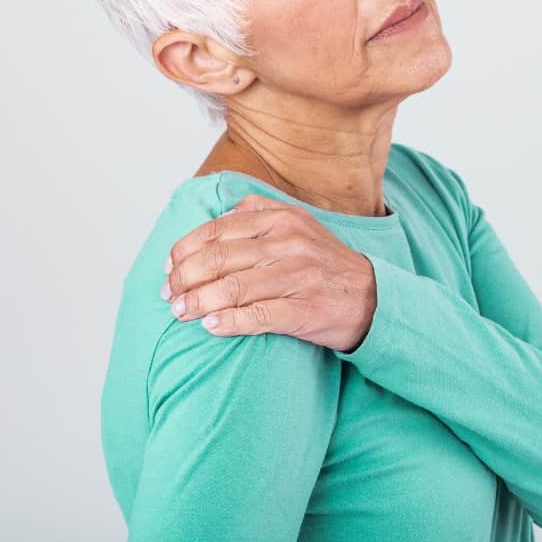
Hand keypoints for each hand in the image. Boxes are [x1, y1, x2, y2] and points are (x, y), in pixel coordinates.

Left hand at [160, 193, 377, 352]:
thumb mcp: (298, 225)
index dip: (184, 249)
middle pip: (218, 259)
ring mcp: (297, 277)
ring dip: (197, 303)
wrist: (373, 298)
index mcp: (281, 218)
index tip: (169, 267)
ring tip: (181, 313)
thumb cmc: (325, 264)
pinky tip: (211, 327)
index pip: (217, 230)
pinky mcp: (304, 309)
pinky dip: (229, 322)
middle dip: (184, 279)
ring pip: (232, 288)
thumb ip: (258, 215)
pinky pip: (258, 316)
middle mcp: (288, 243)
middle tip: (169, 296)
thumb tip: (213, 220)